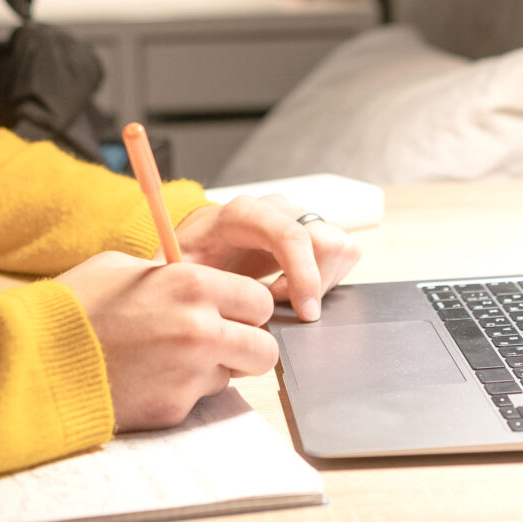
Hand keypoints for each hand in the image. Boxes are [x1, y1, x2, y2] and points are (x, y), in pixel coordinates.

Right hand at [57, 251, 277, 429]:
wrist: (37, 360)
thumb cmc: (75, 307)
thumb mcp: (124, 268)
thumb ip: (173, 275)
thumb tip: (197, 279)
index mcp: (191, 286)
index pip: (259, 301)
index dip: (246, 306)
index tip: (230, 307)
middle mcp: (200, 331)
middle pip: (264, 347)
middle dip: (247, 343)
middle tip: (220, 338)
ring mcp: (189, 375)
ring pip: (235, 376)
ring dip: (216, 367)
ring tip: (174, 356)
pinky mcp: (173, 409)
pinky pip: (200, 398)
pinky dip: (184, 389)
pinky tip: (152, 376)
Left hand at [174, 195, 363, 321]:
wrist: (200, 243)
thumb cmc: (191, 258)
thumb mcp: (179, 270)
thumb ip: (189, 279)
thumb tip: (208, 298)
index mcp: (243, 214)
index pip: (290, 235)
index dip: (304, 275)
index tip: (305, 314)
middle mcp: (276, 208)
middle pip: (324, 241)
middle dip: (313, 284)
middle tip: (282, 306)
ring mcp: (297, 216)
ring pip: (340, 248)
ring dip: (321, 282)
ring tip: (285, 297)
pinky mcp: (313, 230)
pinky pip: (343, 254)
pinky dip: (327, 279)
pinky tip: (297, 291)